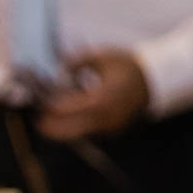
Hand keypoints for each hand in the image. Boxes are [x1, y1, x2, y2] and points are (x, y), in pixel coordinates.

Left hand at [35, 52, 150, 139]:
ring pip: (76, 136)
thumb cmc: (126, 66)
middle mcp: (104, 117)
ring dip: (60, 130)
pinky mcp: (110, 132)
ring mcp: (108, 127)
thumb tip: (55, 70)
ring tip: (47, 121)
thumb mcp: (101, 57)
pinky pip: (87, 133)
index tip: (38, 101)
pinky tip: (66, 120)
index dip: (49, 106)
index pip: (66, 108)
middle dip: (50, 127)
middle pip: (68, 131)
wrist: (154, 80)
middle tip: (37, 120)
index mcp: (102, 98)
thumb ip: (76, 63)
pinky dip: (74, 128)